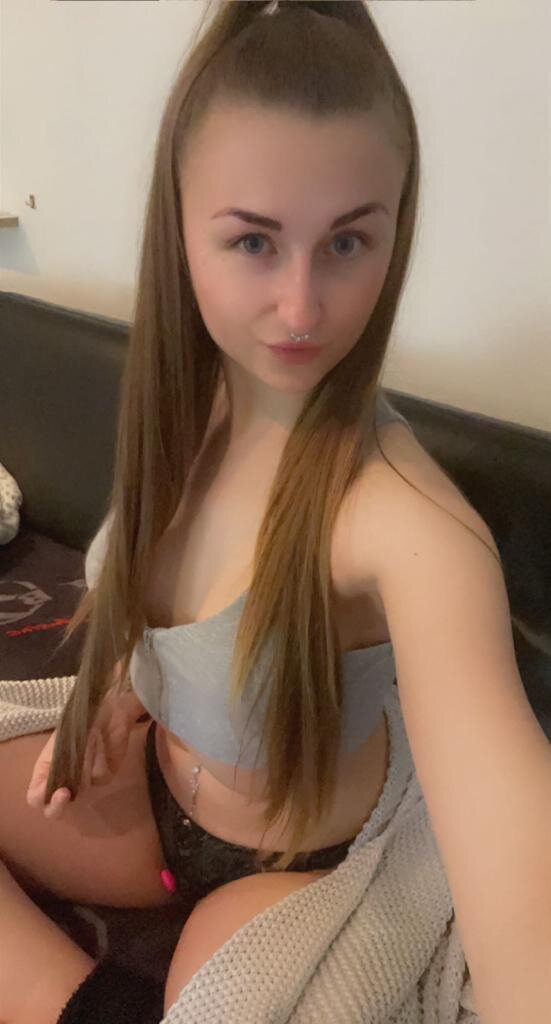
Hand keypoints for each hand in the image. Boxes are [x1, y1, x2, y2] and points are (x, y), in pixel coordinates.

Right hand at [26, 687, 148, 819]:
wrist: (108, 710)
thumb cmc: (79, 721)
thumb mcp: (59, 740)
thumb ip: (54, 763)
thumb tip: (54, 785)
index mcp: (46, 772)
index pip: (36, 797)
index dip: (42, 797)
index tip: (57, 789)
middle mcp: (63, 782)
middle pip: (54, 810)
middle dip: (57, 805)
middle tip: (66, 793)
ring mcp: (84, 782)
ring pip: (80, 793)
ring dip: (82, 771)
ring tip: (87, 745)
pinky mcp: (104, 778)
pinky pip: (99, 780)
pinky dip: (97, 764)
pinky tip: (99, 747)